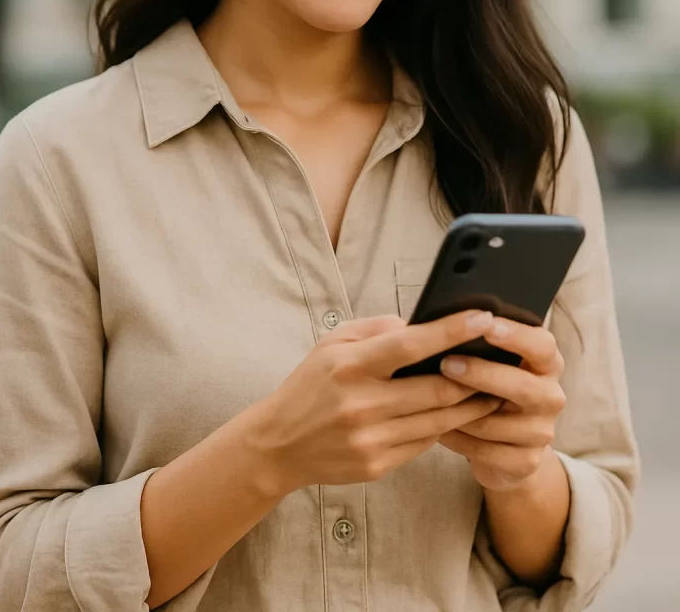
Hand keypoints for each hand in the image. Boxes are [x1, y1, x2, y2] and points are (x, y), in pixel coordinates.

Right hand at [248, 310, 501, 493]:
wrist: (279, 444)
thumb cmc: (311, 384)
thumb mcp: (333, 343)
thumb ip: (377, 329)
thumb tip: (421, 325)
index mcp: (350, 366)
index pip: (411, 345)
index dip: (451, 330)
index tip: (483, 316)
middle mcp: (362, 404)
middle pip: (437, 390)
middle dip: (476, 375)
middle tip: (502, 361)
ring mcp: (371, 439)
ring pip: (440, 421)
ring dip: (472, 405)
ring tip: (494, 389)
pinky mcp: (377, 465)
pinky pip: (425, 442)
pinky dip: (446, 426)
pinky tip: (459, 414)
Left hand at [437, 317, 565, 491]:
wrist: (505, 446)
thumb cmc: (489, 388)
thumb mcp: (492, 362)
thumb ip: (479, 343)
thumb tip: (438, 323)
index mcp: (546, 363)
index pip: (542, 345)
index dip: (516, 335)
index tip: (485, 324)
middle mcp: (551, 396)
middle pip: (522, 386)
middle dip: (482, 374)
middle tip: (447, 363)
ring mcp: (542, 433)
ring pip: (496, 422)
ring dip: (459, 411)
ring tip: (429, 398)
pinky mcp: (527, 462)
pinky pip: (485, 450)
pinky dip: (458, 439)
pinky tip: (437, 428)